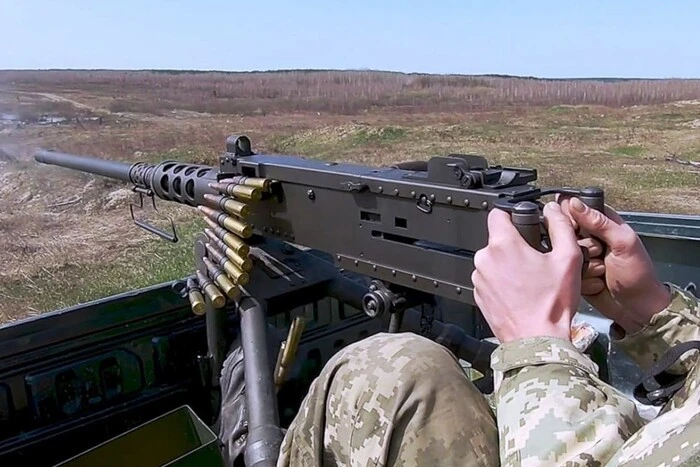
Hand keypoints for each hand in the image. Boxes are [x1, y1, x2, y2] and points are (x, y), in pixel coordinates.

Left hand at [471, 203, 582, 342]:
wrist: (537, 340)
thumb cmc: (551, 304)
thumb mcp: (568, 259)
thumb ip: (560, 227)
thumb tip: (554, 210)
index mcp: (503, 245)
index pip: (497, 214)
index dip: (511, 216)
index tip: (523, 225)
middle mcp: (484, 259)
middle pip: (497, 240)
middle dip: (514, 245)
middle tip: (535, 260)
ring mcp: (479, 279)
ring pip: (492, 260)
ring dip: (507, 265)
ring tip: (529, 280)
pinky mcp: (478, 295)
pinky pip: (489, 279)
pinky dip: (502, 282)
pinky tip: (519, 293)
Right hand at [560, 197, 670, 333]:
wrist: (637, 309)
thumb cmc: (638, 274)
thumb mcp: (623, 243)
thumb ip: (599, 222)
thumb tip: (573, 202)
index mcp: (603, 223)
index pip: (575, 208)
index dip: (570, 217)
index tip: (576, 228)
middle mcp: (589, 238)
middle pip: (564, 232)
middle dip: (579, 245)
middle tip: (597, 253)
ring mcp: (581, 257)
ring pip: (564, 253)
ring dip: (583, 265)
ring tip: (601, 271)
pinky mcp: (575, 274)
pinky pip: (565, 272)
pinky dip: (581, 279)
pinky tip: (596, 283)